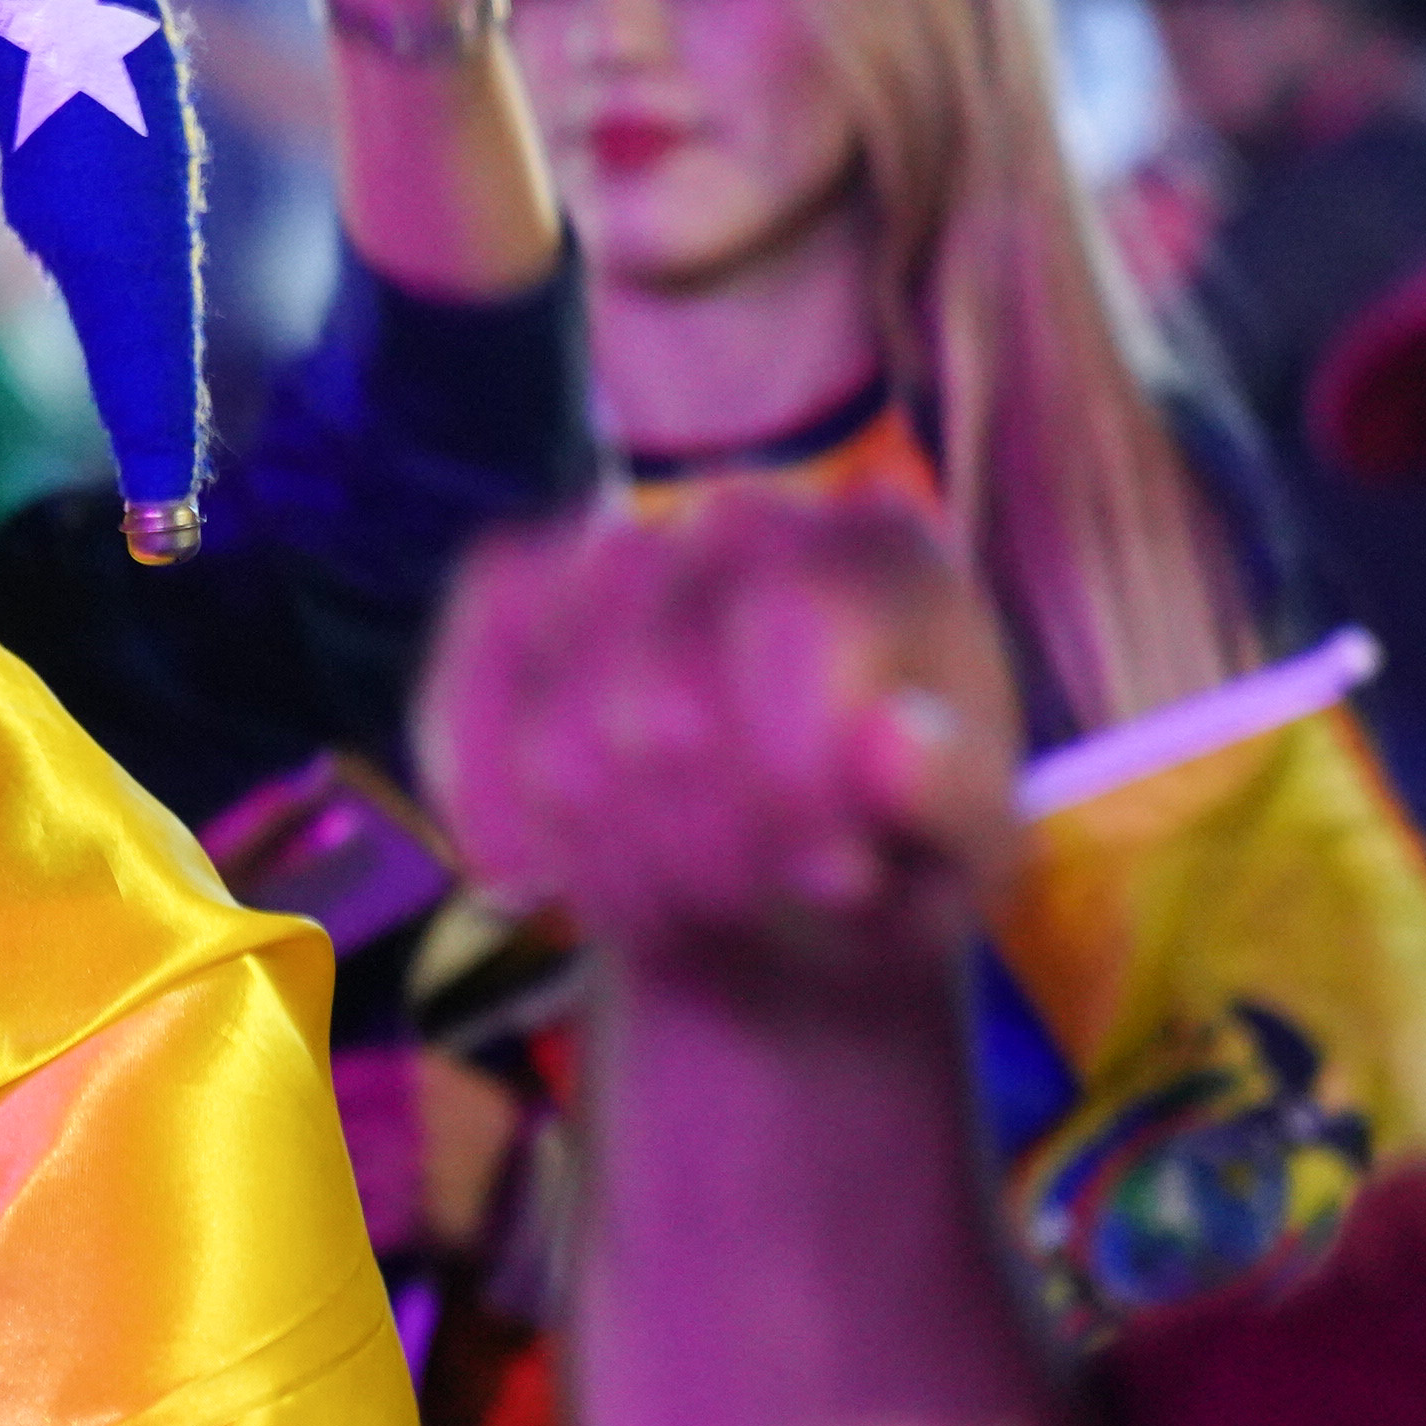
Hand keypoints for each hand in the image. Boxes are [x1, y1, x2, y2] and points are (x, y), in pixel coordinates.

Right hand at [419, 495, 1024, 1019]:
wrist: (780, 877)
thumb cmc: (893, 856)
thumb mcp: (968, 853)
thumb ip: (952, 800)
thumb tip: (889, 743)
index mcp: (880, 549)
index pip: (789, 620)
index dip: (791, 776)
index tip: (835, 875)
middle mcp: (740, 516)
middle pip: (651, 703)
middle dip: (693, 850)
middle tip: (742, 907)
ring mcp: (610, 543)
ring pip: (551, 734)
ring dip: (603, 862)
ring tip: (665, 909)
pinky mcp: (506, 591)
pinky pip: (458, 706)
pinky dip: (489, 818)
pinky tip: (534, 877)